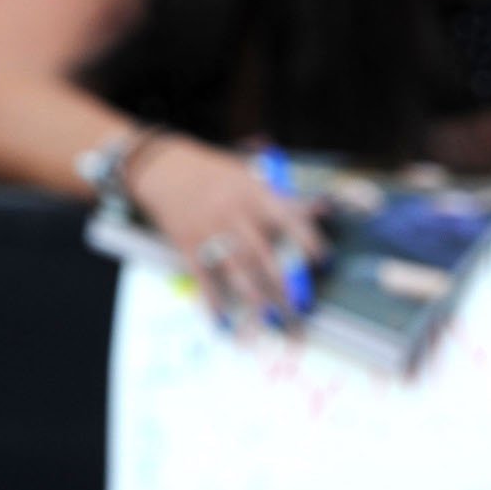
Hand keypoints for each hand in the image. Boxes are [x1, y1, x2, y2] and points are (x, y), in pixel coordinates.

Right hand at [126, 135, 326, 321]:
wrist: (165, 169)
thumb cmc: (216, 174)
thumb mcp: (253, 177)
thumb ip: (286, 198)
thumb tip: (324, 208)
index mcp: (255, 193)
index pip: (288, 217)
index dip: (307, 239)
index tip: (322, 261)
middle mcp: (235, 214)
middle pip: (263, 252)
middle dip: (282, 282)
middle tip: (298, 307)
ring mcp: (210, 231)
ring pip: (237, 269)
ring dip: (254, 296)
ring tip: (270, 318)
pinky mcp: (188, 245)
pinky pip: (204, 277)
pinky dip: (214, 300)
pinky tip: (224, 319)